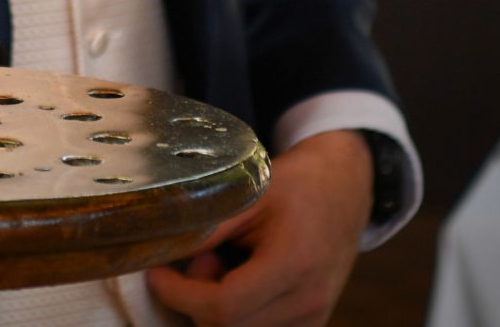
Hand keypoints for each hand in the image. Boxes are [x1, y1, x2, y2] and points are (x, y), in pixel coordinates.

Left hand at [145, 129, 371, 324]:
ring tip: (227, 264)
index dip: (179, 293)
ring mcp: (313, 320)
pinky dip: (238, 314)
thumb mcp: (247, 192)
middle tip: (203, 257)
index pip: (222, 307)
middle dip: (196, 298)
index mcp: (292, 265)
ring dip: (217, 308)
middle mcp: (308, 302)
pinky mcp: (310, 326)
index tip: (157, 271)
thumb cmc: (294, 186)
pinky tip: (243, 279)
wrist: (342, 192)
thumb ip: (207, 226)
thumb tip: (160, 248)